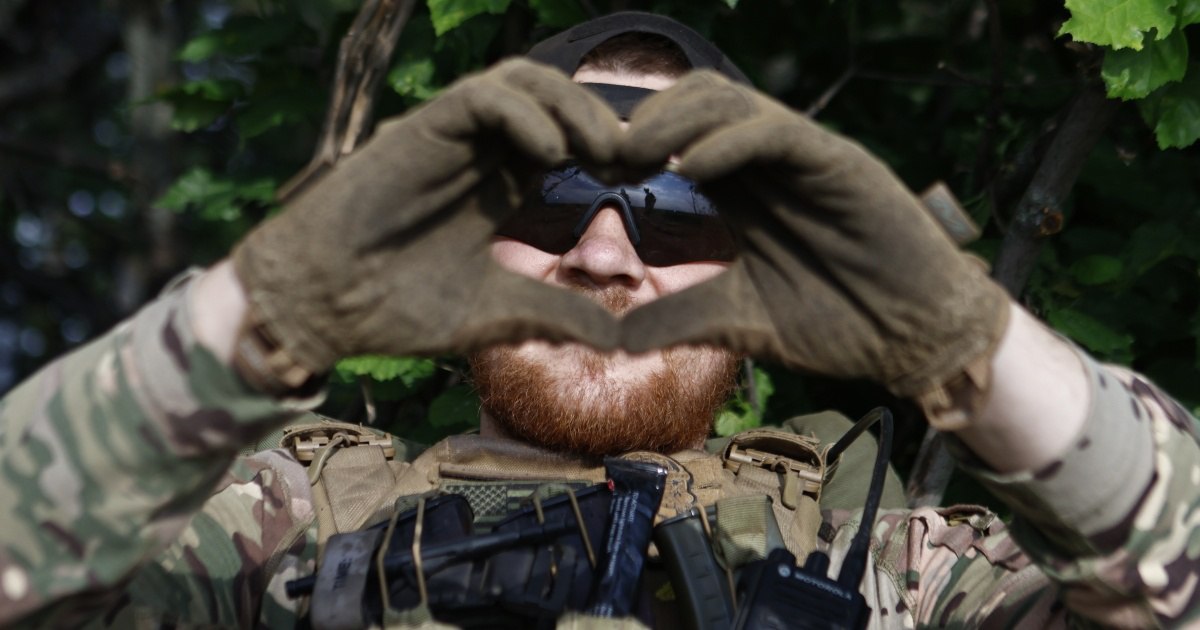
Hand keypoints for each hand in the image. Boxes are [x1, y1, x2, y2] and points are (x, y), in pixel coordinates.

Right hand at [231, 59, 622, 390]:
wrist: (323, 306)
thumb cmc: (399, 307)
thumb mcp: (497, 313)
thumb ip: (555, 314)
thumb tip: (619, 342)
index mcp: (503, 185)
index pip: (570, 141)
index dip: (613, 150)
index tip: (651, 179)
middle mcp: (483, 152)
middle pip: (556, 101)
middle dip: (602, 122)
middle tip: (638, 159)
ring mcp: (451, 138)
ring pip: (523, 82)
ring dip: (571, 107)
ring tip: (603, 150)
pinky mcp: (420, 130)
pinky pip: (482, 97)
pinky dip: (522, 112)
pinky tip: (550, 153)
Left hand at [618, 71, 1009, 417]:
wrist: (912, 340)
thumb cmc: (835, 324)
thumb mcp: (737, 320)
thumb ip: (679, 318)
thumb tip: (611, 341)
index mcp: (741, 190)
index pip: (675, 138)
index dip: (629, 146)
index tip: (589, 171)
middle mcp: (766, 164)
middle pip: (694, 104)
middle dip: (642, 123)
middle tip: (602, 158)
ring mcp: (803, 158)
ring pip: (731, 103)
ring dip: (676, 120)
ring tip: (635, 154)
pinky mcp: (840, 164)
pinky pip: (777, 133)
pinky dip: (730, 141)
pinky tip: (691, 168)